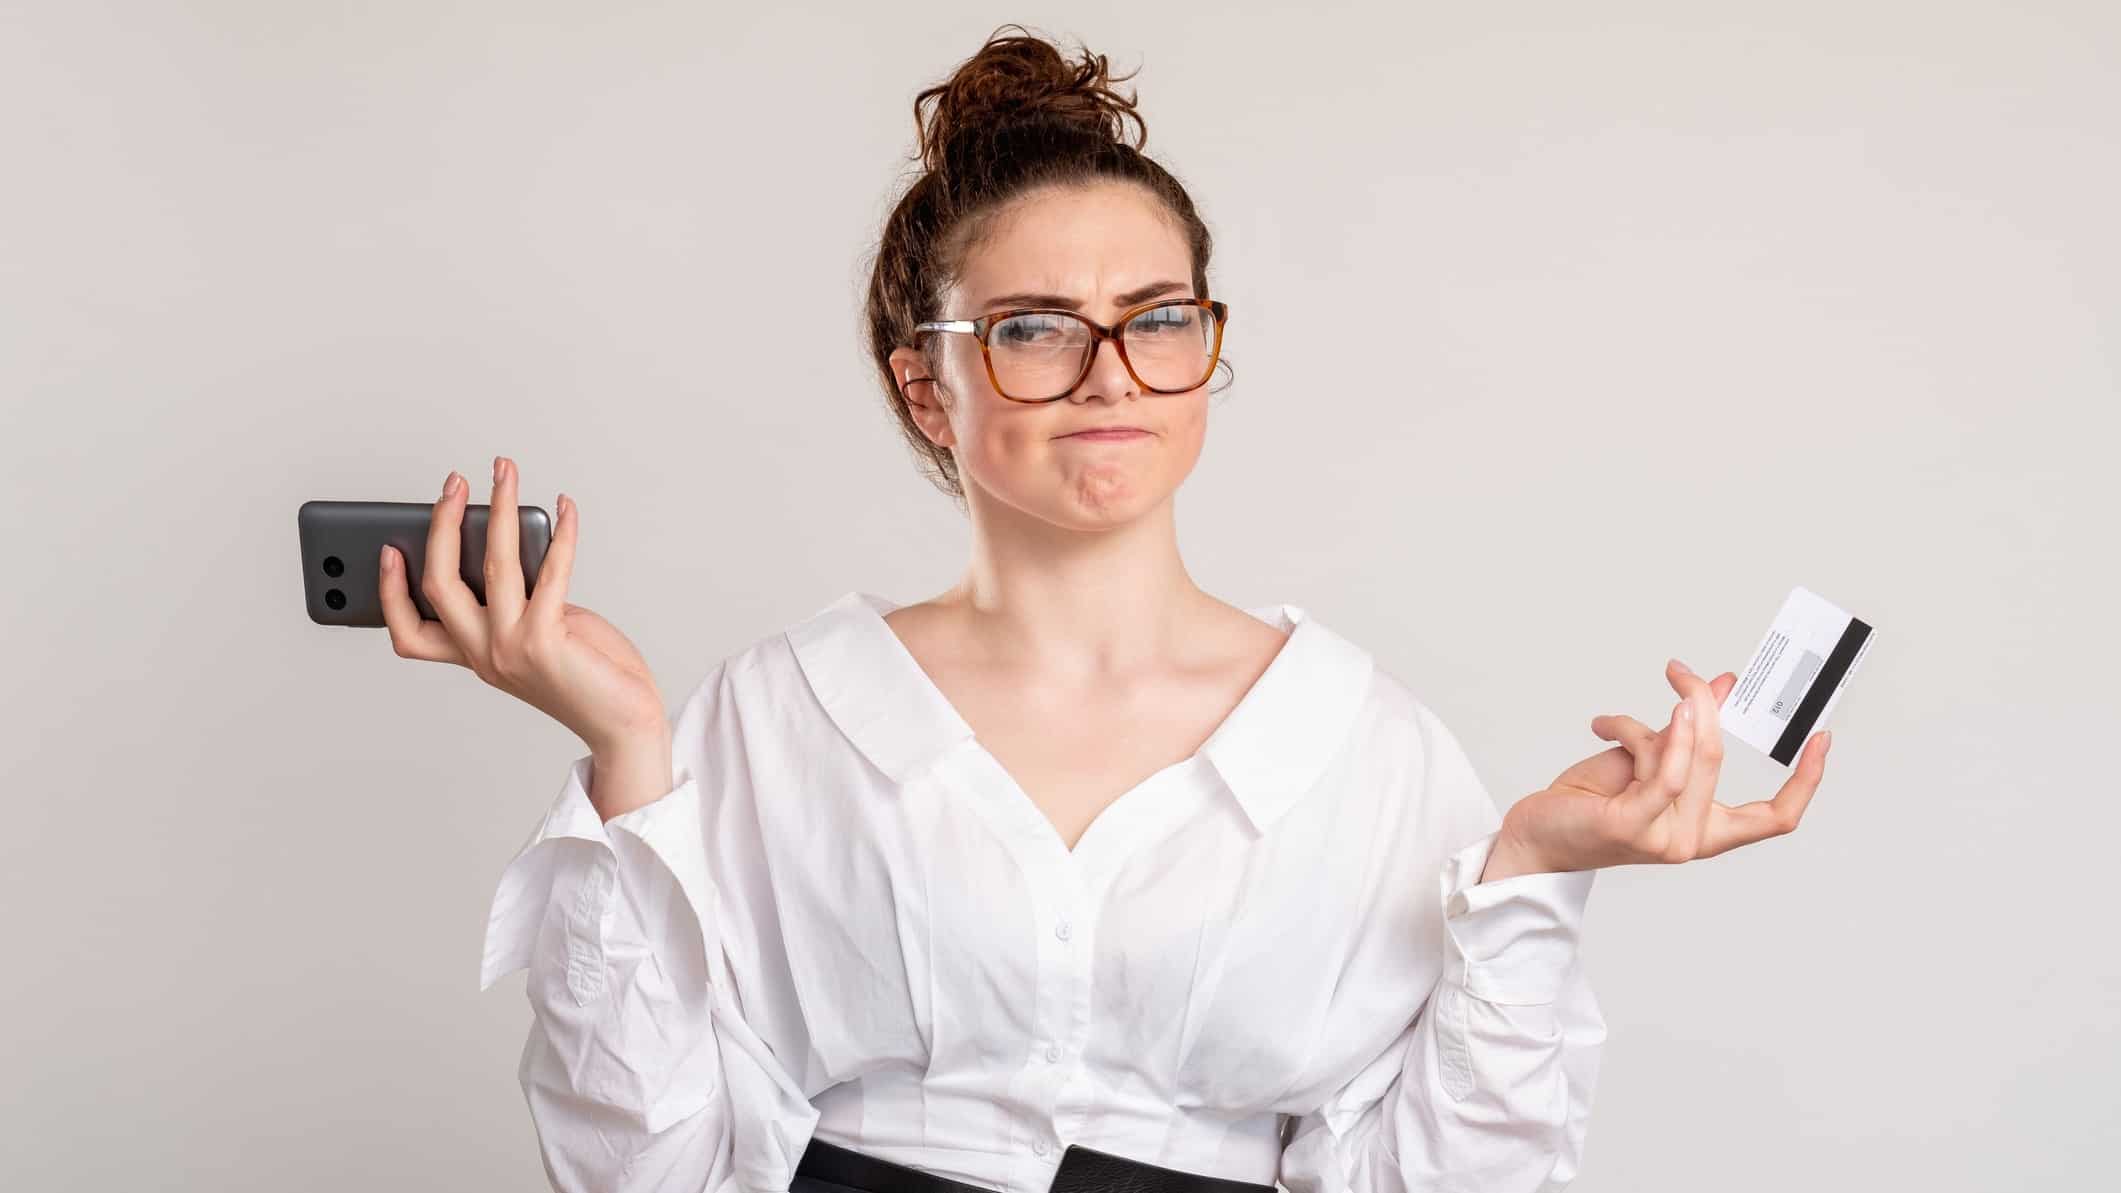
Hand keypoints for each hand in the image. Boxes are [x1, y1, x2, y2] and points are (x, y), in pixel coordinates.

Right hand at [379, 456, 666, 752]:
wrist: (623, 723)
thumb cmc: (586, 677)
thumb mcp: (537, 636)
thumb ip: (516, 601)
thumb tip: (509, 541)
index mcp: (474, 657)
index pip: (409, 633)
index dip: (390, 592)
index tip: (389, 548)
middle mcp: (485, 654)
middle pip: (439, 583)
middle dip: (441, 523)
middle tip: (455, 483)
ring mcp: (511, 647)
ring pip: (491, 564)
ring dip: (499, 507)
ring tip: (506, 473)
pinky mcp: (546, 638)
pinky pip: (551, 570)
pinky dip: (561, 532)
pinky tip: (566, 508)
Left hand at [1482, 659, 1832, 878]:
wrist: (1534, 837)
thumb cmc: (1587, 804)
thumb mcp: (1644, 761)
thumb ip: (1686, 732)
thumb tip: (1722, 686)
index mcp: (1705, 830)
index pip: (1775, 818)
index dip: (1807, 780)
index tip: (1822, 737)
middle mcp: (1690, 841)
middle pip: (1716, 758)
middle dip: (1702, 704)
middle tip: (1681, 673)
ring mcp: (1664, 839)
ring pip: (1687, 757)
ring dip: (1665, 715)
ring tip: (1620, 718)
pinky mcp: (1632, 828)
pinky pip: (1664, 774)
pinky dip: (1663, 737)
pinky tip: (1627, 721)